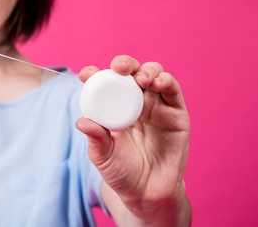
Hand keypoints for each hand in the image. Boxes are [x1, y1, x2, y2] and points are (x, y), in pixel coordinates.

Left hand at [76, 55, 189, 218]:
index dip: (96, 73)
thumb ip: (95, 138)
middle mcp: (136, 102)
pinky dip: (167, 81)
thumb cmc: (121, 172)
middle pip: (132, 73)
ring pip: (154, 76)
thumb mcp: (103, 155)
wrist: (147, 194)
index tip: (86, 74)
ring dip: (147, 70)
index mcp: (114, 107)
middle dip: (125, 64)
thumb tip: (80, 121)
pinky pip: (173, 92)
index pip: (105, 83)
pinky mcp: (177, 115)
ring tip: (140, 78)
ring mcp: (158, 107)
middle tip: (118, 67)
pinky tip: (157, 82)